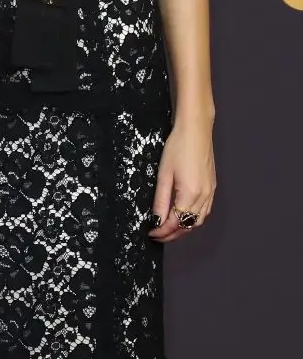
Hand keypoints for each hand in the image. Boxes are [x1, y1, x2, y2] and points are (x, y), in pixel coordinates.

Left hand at [148, 118, 215, 242]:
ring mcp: (210, 193)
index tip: (151, 234)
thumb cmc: (177, 147)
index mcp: (191, 194)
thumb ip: (161, 200)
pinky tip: (183, 215)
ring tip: (168, 228)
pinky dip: (193, 218)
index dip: (163, 231)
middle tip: (158, 234)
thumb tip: (157, 220)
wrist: (196, 130)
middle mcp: (204, 197)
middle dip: (173, 234)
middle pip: (189, 225)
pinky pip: (204, 211)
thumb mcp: (164, 174)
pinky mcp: (212, 187)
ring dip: (184, 227)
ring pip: (198, 220)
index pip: (176, 222)